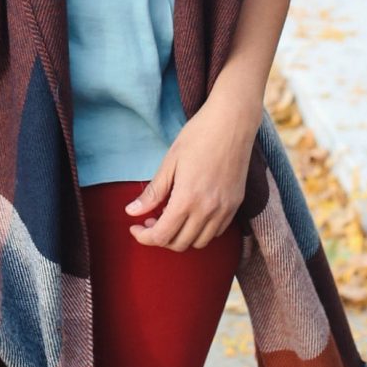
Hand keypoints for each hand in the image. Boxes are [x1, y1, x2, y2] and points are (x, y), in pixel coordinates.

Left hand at [124, 89, 260, 250]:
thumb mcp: (170, 162)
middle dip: (160, 237)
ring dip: (181, 237)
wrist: (233, 122)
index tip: (135, 228)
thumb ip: (153, 192)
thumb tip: (131, 212)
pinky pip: (216, 232)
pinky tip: (191, 213)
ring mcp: (225, 209)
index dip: (144, 237)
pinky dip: (200, 231)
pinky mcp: (236, 205)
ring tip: (170, 217)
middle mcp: (208, 210)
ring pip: (199, 242)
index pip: (162, 236)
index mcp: (187, 199)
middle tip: (150, 219)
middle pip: (179, 243)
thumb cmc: (198, 136)